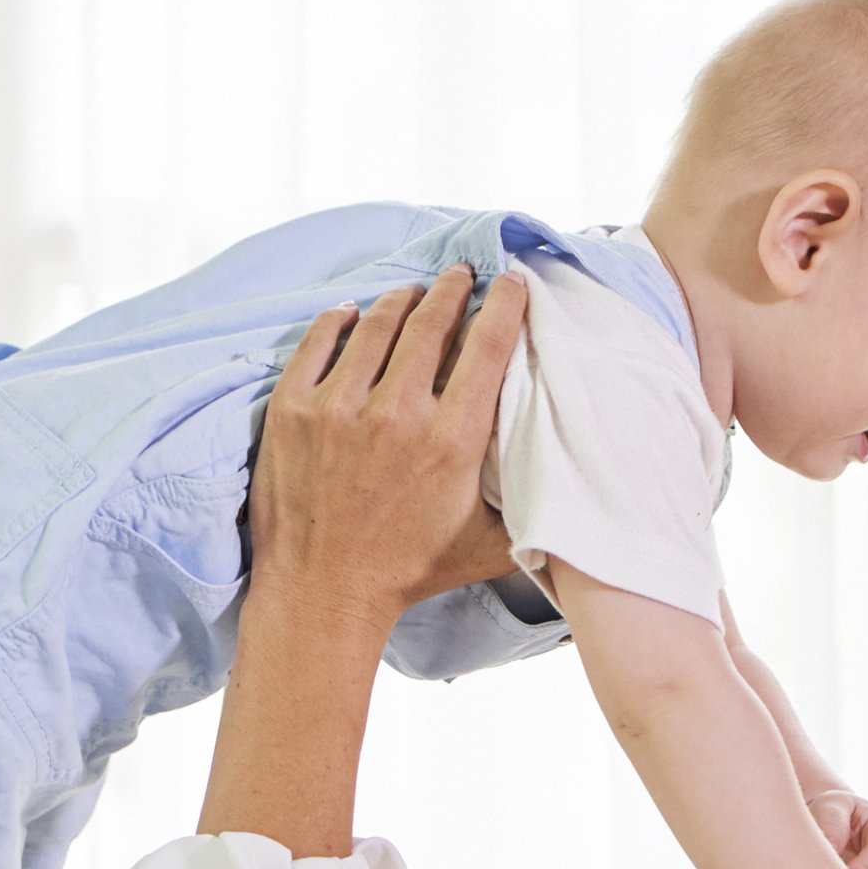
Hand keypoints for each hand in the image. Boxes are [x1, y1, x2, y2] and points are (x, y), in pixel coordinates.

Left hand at [248, 269, 528, 637]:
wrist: (322, 594)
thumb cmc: (410, 572)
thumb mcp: (490, 544)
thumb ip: (530, 505)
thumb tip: (576, 485)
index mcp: (451, 441)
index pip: (487, 346)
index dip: (504, 304)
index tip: (510, 283)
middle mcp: (395, 415)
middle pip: (431, 322)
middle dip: (452, 289)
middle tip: (461, 274)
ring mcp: (337, 409)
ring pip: (376, 325)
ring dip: (401, 299)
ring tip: (414, 292)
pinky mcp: (291, 411)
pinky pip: (318, 343)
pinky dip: (340, 320)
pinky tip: (353, 313)